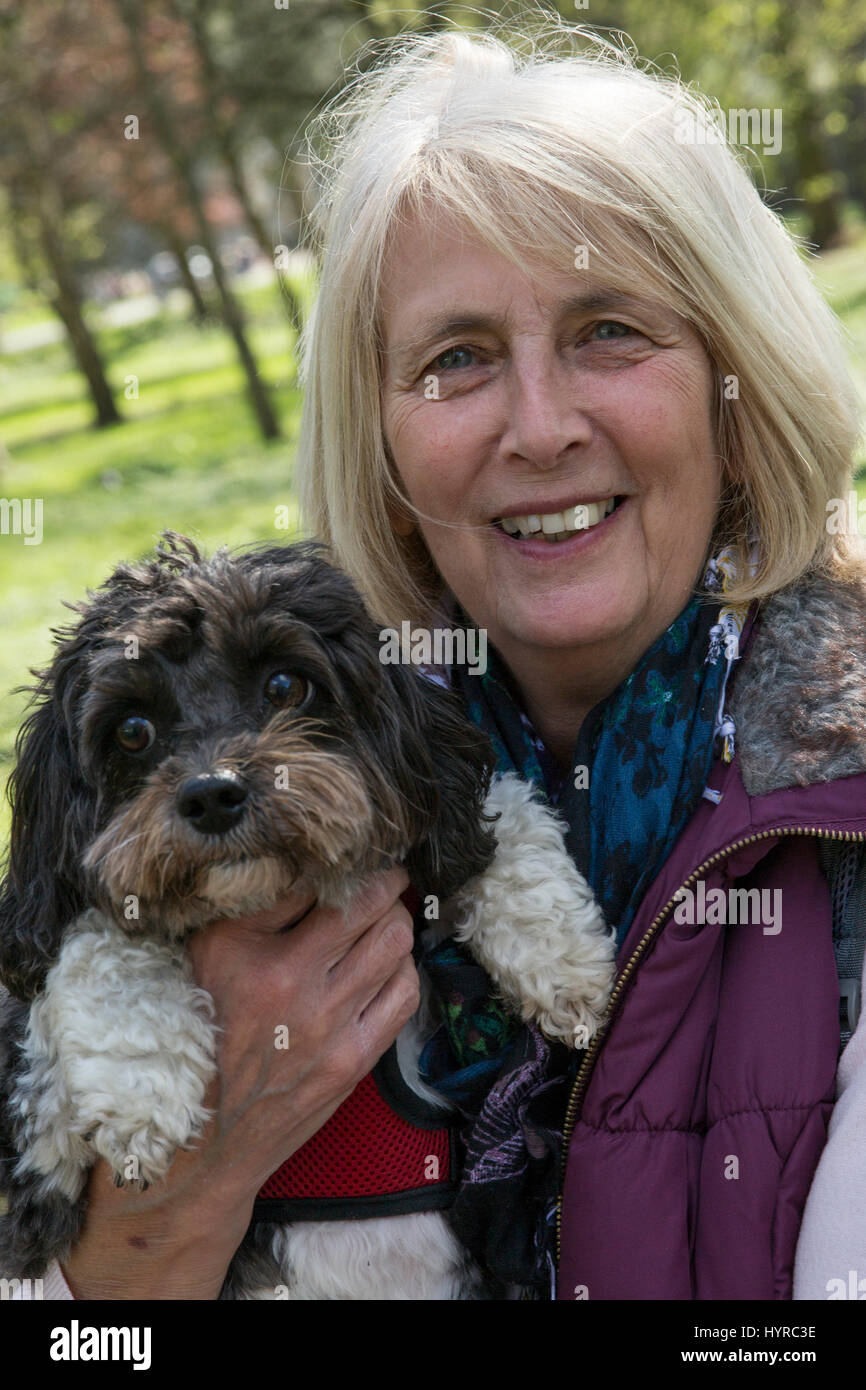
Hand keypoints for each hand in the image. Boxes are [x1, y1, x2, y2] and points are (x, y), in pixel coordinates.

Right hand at [60, 867, 417, 1298]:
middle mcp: (294, 986)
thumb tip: (308, 864)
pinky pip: (405, 993)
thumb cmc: (200, 1031)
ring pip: (396, 942)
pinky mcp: (355, 1060)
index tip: (352, 855)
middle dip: (384, 883)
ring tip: (383, 918)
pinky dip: (403, 968)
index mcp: (250, 955)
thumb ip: (255, 907)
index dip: (345, 863)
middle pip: (373, 905)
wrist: (202, 1137)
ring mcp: (330, 1026)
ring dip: (396, 921)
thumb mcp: (205, 955)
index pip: (319, 884)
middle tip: (381, 876)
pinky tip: (387, 965)